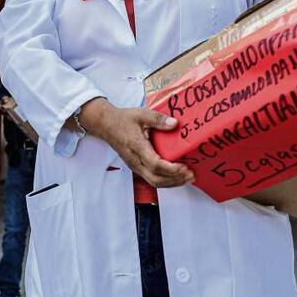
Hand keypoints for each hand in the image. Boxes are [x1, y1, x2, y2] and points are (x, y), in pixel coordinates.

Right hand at [78, 98, 193, 187]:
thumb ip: (158, 119)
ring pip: (154, 182)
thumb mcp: (141, 114)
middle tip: (190, 174)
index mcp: (136, 146)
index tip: (184, 167)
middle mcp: (135, 160)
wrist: (106, 125)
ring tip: (187, 178)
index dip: (170, 169)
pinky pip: (152, 179)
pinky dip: (166, 181)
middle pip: (155, 179)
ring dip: (172, 183)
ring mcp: (135, 166)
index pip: (154, 164)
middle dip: (175, 179)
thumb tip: (175, 123)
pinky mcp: (137, 167)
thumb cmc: (123, 120)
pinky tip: (177, 177)